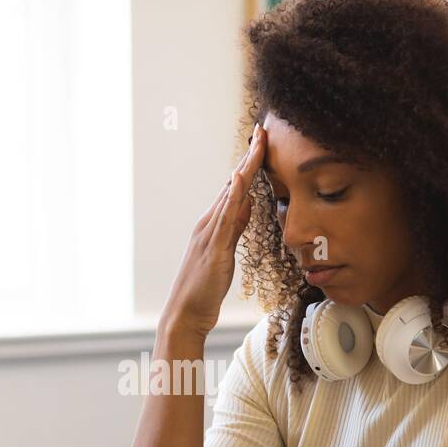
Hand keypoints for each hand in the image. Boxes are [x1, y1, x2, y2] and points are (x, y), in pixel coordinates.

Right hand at [161, 124, 267, 337]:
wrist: (185, 313)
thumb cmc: (204, 287)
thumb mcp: (225, 252)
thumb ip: (235, 227)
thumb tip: (248, 203)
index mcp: (213, 224)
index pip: (234, 189)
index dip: (248, 166)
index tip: (261, 144)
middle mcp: (209, 223)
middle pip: (232, 185)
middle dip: (248, 158)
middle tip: (262, 132)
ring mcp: (210, 235)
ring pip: (230, 196)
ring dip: (243, 170)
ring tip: (256, 147)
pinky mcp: (214, 249)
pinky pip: (225, 220)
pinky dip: (232, 198)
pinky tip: (239, 181)